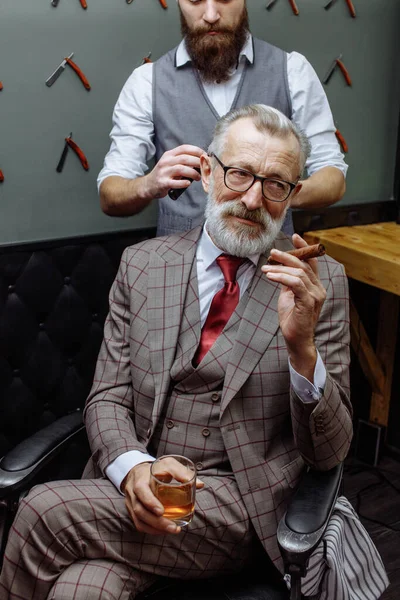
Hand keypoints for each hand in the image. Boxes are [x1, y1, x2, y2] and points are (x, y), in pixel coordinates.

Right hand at [121, 459, 203, 535]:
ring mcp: (130, 503)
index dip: (150, 502)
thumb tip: (200, 484)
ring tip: (172, 530)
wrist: (139, 471)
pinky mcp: (132, 511)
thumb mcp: (168, 464)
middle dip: (157, 522)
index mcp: (140, 479)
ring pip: (138, 520)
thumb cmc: (157, 469)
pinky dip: (151, 530)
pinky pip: (139, 524)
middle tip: (174, 527)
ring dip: (155, 529)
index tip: (162, 511)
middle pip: (140, 510)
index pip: (141, 491)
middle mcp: (132, 492)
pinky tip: (164, 531)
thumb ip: (182, 472)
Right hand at [144, 145, 202, 198]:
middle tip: (204, 168)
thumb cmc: (164, 174)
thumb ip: (183, 161)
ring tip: (198, 177)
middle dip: (197, 162)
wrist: (148, 185)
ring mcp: (163, 172)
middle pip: (185, 158)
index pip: (184, 148)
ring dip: (193, 173)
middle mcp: (166, 161)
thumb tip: (201, 161)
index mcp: (169, 155)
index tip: (205, 156)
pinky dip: (183, 183)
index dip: (196, 150)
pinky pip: (175, 182)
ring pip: (181, 169)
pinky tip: (188, 183)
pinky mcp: (162, 183)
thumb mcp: (171, 163)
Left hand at [261, 234, 326, 377]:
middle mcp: (319, 289)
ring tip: (265, 268)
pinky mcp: (308, 302)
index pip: (312, 262)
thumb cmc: (292, 319)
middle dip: (287, 256)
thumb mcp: (288, 296)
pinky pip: (296, 284)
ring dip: (280, 268)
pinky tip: (270, 276)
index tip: (294, 236)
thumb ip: (288, 282)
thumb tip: (279, 269)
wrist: (296, 340)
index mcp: (315, 286)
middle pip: (304, 265)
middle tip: (272, 252)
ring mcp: (315, 296)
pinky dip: (282, 277)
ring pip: (299, 273)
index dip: (304, 248)